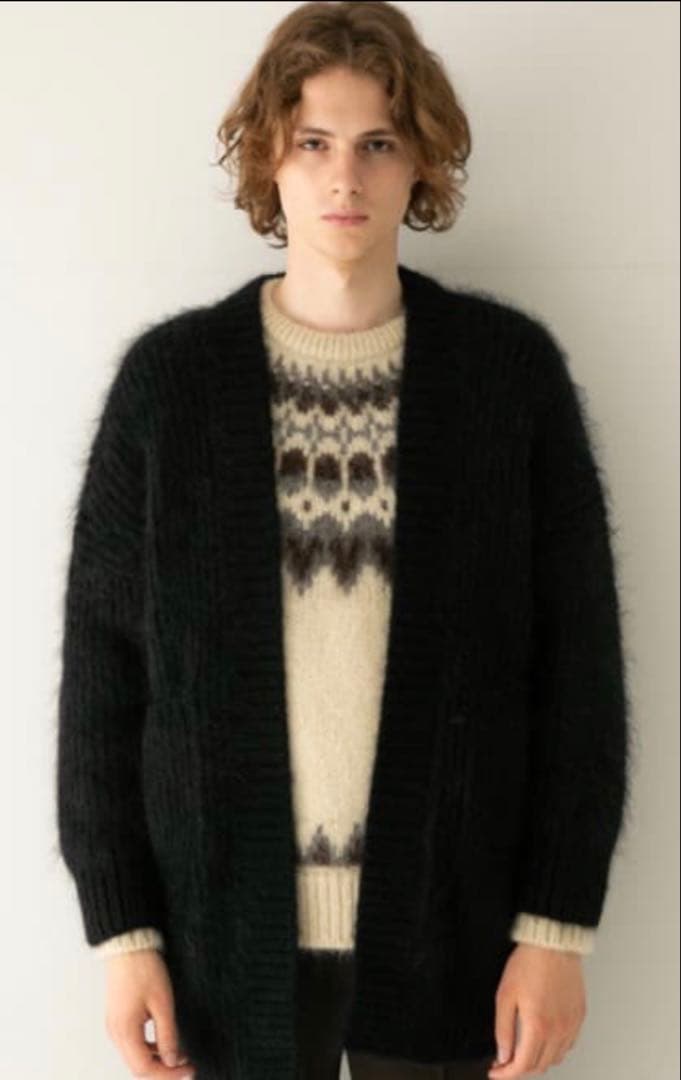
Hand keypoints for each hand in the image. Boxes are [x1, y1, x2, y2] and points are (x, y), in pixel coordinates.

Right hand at [104, 948, 195, 1077]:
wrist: (127, 947)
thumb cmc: (143, 969)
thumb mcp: (162, 1003)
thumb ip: (167, 1035)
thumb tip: (172, 1061)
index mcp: (124, 1031)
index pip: (145, 1068)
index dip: (168, 1074)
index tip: (188, 1071)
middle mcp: (115, 1033)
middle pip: (138, 1067)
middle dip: (163, 1072)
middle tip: (186, 1068)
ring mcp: (115, 1027)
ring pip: (135, 1057)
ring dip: (157, 1062)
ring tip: (180, 1056)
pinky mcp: (118, 1019)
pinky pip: (132, 1044)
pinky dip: (149, 1049)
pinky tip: (165, 1044)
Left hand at [487, 943, 586, 1077]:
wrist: (553, 944)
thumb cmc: (529, 963)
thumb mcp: (505, 995)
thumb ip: (504, 1030)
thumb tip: (503, 1055)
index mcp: (538, 1026)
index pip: (523, 1065)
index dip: (506, 1074)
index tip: (496, 1072)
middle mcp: (558, 1030)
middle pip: (540, 1065)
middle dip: (520, 1068)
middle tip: (505, 1061)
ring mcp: (572, 1024)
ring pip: (555, 1058)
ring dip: (537, 1060)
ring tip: (522, 1051)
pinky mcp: (579, 1016)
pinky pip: (568, 1045)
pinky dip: (554, 1050)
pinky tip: (544, 1041)